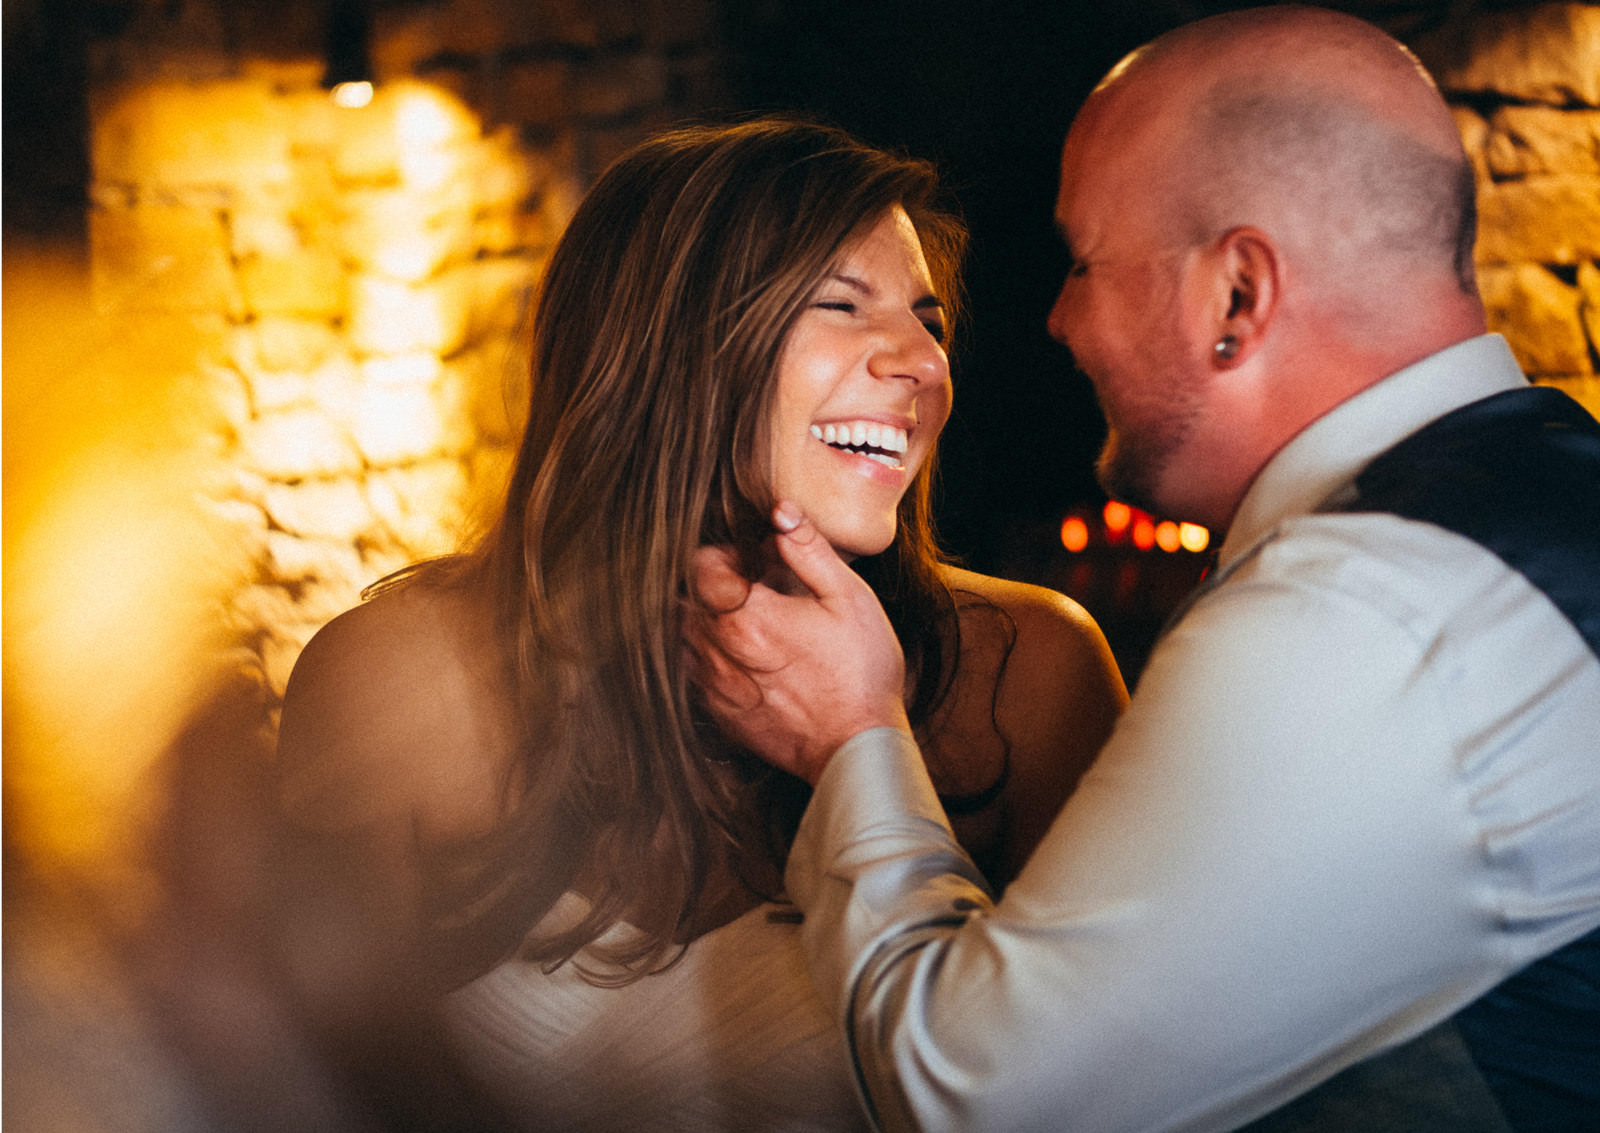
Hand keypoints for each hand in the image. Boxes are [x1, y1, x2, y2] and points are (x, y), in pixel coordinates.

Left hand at [690, 503, 909, 783]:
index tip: (748, 561)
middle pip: (688, 601)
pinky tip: (744, 659)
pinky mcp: (720, 716)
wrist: (857, 749)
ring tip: (746, 622)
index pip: (700, 567)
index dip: (722, 555)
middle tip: (749, 589)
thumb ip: (809, 551)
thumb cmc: (861, 673)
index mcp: (747, 617)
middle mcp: (720, 652)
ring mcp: (715, 688)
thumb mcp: (849, 599)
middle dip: (712, 587)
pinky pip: (694, 675)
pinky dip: (709, 659)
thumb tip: (781, 513)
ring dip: (706, 623)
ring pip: (685, 638)